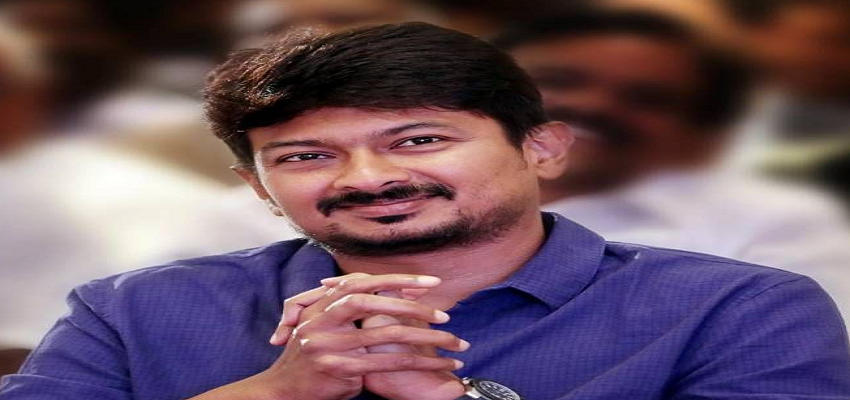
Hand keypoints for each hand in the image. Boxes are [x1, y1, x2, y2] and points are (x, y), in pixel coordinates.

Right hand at [262, 273, 465, 399]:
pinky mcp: (339, 369)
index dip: (396, 280)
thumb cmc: (313, 359)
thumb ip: (349, 311)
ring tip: (454, 341)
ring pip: (387, 335)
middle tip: (445, 314)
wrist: (283, 391)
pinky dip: (418, 363)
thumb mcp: (324, 328)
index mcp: (321, 306)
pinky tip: (439, 365)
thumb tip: (393, 295)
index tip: (429, 281)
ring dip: (427, 339)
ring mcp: (328, 345)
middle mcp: (322, 321)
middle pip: (373, 302)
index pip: (363, 283)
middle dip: (412, 306)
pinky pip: (387, 364)